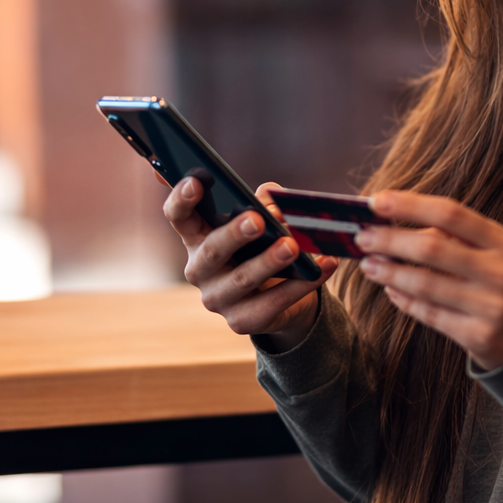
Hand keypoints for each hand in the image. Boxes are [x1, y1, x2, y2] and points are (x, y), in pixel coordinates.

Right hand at [165, 177, 337, 349]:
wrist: (281, 293)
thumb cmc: (262, 246)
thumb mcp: (262, 220)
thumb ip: (264, 203)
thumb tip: (272, 201)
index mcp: (197, 236)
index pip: (179, 216)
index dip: (182, 199)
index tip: (196, 182)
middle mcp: (199, 269)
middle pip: (211, 251)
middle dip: (234, 235)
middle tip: (257, 220)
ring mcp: (218, 299)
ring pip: (242, 280)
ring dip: (268, 262)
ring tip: (291, 245)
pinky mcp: (242, 321)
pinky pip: (272, 303)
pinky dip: (301, 285)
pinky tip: (323, 266)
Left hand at [355, 190, 502, 369]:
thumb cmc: (501, 280)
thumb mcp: (492, 252)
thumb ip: (452, 236)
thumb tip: (391, 222)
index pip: (450, 212)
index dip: (409, 204)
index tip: (376, 202)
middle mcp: (500, 272)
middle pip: (432, 247)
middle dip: (389, 240)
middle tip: (361, 238)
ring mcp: (491, 307)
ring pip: (425, 284)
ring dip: (389, 272)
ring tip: (368, 265)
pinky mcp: (478, 337)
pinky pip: (429, 314)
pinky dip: (403, 300)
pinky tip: (390, 289)